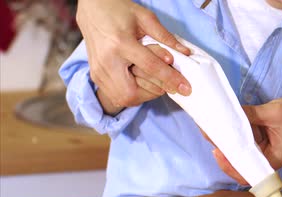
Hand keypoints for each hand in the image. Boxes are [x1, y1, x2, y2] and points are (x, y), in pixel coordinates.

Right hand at [76, 0, 191, 107]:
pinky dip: (133, 94)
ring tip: (156, 82)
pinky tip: (141, 83)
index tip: (186, 88)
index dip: (171, 79)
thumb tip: (185, 53)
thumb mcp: (145, 18)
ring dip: (144, 94)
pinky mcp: (95, 76)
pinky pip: (116, 96)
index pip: (150, 67)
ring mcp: (98, 71)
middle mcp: (106, 61)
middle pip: (133, 91)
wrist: (92, 10)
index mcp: (120, 43)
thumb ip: (165, 37)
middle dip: (155, 91)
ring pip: (124, 98)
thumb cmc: (119, 11)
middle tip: (170, 83)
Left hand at [213, 97, 281, 182]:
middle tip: (209, 135)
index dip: (230, 165)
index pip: (246, 172)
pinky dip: (232, 135)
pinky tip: (220, 126)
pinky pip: (242, 142)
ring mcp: (260, 151)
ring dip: (224, 143)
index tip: (218, 151)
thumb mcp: (274, 112)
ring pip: (238, 153)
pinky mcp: (258, 142)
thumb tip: (227, 113)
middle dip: (222, 153)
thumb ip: (250, 114)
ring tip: (210, 130)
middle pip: (239, 164)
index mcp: (271, 160)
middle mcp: (264, 160)